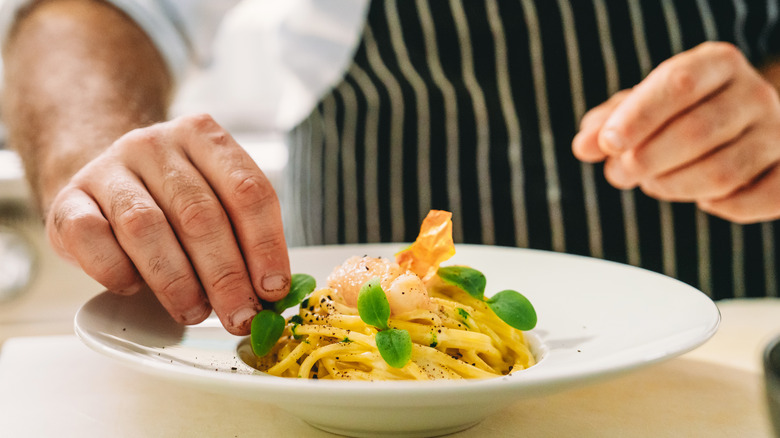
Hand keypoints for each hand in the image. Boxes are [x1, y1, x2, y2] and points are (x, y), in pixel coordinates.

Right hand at [46, 114, 289, 334]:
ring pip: (146, 227)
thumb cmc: (170, 200)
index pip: (247, 191)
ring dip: (176, 281)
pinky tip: (135, 287)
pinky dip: (118, 271)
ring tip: (193, 311)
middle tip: (239, 316)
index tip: (272, 289)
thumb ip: (244, 239)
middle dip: (226, 276)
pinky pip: (92, 239)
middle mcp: (155, 144)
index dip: (265, 245)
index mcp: (204, 137)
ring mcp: (108, 168)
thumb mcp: (215, 202)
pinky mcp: (68, 199)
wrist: (102, 181)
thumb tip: (270, 293)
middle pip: (200, 214)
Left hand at [572, 41, 779, 222]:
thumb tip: (583, 146)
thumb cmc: (679, 114)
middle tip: (619, 173)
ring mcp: (777, 134)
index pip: (679, 84)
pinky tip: (702, 198)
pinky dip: (722, 206)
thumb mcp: (641, 108)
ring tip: (652, 183)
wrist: (741, 125)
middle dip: (646, 160)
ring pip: (721, 172)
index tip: (608, 144)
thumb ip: (608, 124)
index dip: (639, 116)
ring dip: (673, 186)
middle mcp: (753, 94)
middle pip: (697, 132)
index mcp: (717, 64)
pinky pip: (757, 200)